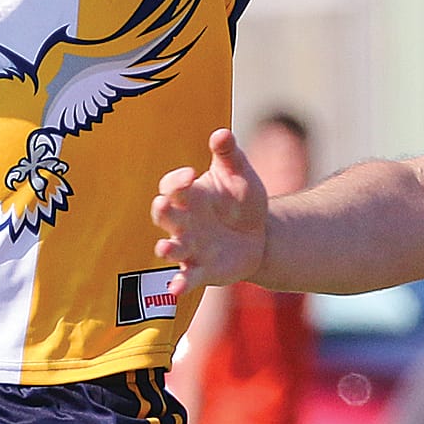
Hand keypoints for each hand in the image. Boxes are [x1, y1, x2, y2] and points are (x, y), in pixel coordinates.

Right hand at [152, 129, 269, 294]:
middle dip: (163, 211)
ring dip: (167, 249)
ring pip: (173, 248)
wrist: (260, 235)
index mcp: (190, 195)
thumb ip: (229, 154)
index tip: (190, 175)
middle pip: (165, 216)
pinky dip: (180, 283)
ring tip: (165, 249)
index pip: (173, 186)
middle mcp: (185, 221)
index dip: (177, 181)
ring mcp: (191, 247)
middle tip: (163, 205)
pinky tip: (175, 290)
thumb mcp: (239, 174)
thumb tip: (222, 133)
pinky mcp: (202, 270)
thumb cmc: (242, 199)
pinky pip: (188, 277)